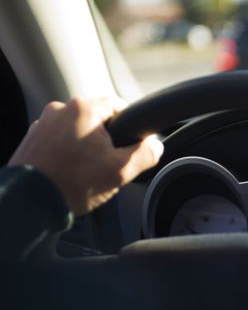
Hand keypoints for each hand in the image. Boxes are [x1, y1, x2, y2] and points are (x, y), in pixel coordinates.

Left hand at [8, 97, 163, 215]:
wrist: (29, 203)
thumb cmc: (72, 184)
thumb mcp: (121, 171)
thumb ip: (146, 154)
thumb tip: (155, 147)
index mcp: (84, 109)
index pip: (120, 106)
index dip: (131, 127)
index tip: (129, 146)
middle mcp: (60, 109)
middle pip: (98, 119)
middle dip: (106, 140)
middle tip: (106, 164)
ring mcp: (43, 123)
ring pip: (78, 130)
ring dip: (86, 147)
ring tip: (85, 172)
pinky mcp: (32, 138)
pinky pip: (60, 140)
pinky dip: (67, 153)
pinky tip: (70, 172)